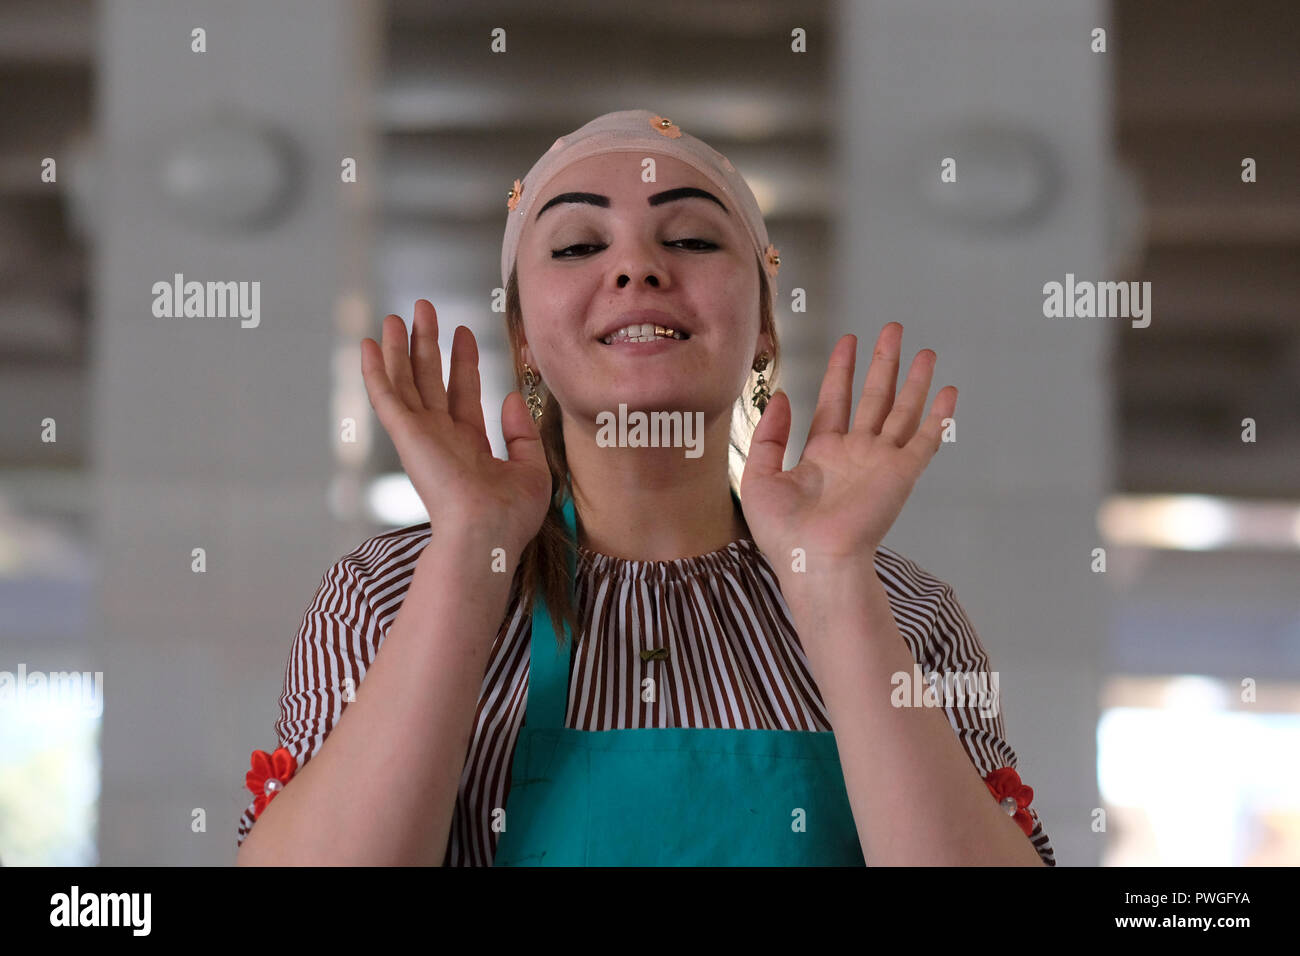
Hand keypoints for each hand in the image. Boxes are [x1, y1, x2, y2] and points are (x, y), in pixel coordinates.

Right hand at [360, 300, 551, 553]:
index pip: (462, 393)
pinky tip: (371, 345)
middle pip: (429, 379)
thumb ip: (522, 433)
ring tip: (398, 315)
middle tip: (424, 308)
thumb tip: (510, 398)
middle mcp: (441, 438)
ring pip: (406, 381)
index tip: (463, 332)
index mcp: (469, 447)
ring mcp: (422, 436)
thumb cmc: (511, 515)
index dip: (462, 361)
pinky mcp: (407, 435)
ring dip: (400, 348)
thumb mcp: (531, 469)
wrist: (488, 534)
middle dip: (427, 344)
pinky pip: (387, 396)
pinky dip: (377, 370)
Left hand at [739, 323, 956, 569]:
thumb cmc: (784, 534)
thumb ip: (769, 435)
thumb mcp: (759, 476)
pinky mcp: (901, 474)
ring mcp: (881, 462)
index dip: (841, 370)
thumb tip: (781, 398)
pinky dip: (939, 415)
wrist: (814, 561)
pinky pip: (925, 438)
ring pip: (902, 410)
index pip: (834, 401)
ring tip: (926, 351)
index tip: (848, 341)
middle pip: (873, 397)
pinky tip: (949, 391)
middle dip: (883, 362)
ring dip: (915, 381)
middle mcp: (855, 454)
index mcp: (823, 454)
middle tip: (892, 329)